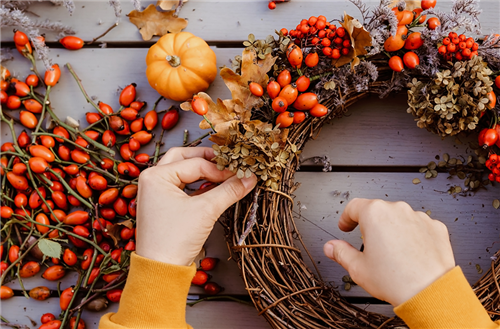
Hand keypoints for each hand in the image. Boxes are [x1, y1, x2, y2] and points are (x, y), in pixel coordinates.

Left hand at [136, 147, 256, 265]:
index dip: (220, 168)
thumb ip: (229, 190)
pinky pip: (182, 186)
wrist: (160, 270)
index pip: (195, 164)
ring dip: (203, 171)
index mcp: (156, 175)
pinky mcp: (162, 204)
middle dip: (207, 159)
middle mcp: (152, 179)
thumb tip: (251, 177)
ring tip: (223, 174)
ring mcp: (156, 192)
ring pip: (182, 171)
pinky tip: (214, 188)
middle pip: (184, 158)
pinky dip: (198, 185)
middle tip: (228, 162)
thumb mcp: (206, 211)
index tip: (240, 174)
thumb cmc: (175, 239)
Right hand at [323, 198, 454, 305]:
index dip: (346, 218)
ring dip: (392, 230)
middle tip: (368, 245)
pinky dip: (412, 236)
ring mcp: (418, 217)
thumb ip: (340, 252)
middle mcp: (397, 210)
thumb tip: (331, 247)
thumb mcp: (357, 268)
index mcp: (374, 214)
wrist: (430, 292)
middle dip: (371, 225)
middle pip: (377, 211)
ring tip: (391, 253)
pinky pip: (418, 227)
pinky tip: (409, 254)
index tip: (346, 226)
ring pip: (399, 218)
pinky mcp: (436, 227)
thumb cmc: (395, 280)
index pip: (353, 207)